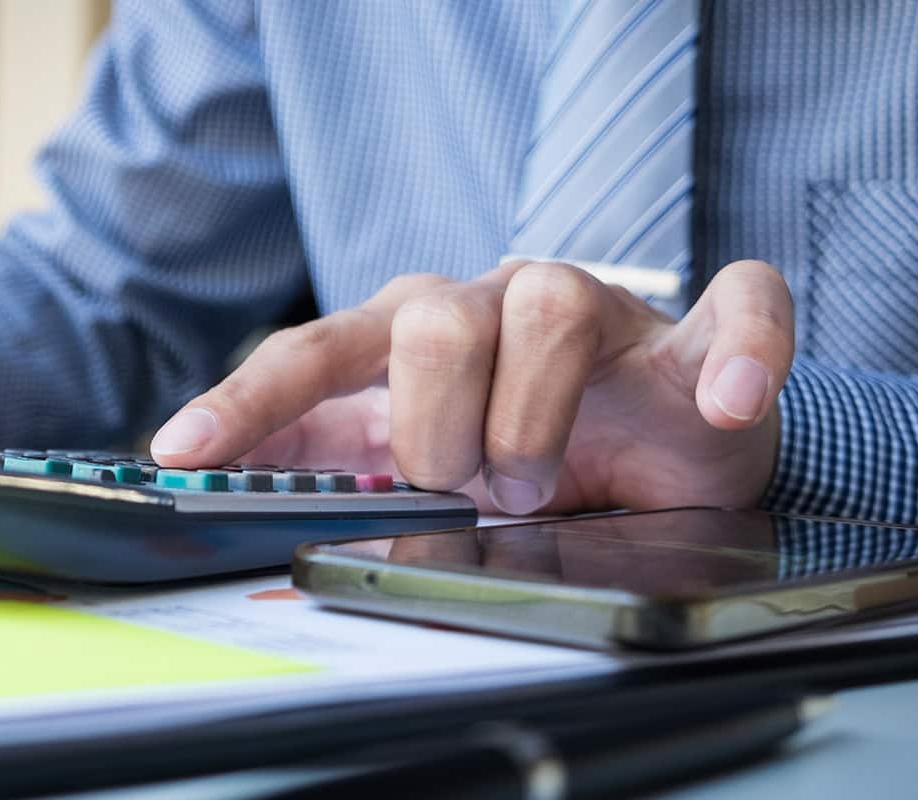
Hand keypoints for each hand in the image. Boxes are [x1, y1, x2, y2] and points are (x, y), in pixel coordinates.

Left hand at [149, 260, 794, 513]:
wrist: (661, 455)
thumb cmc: (531, 455)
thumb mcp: (421, 471)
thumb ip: (345, 471)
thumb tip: (252, 506)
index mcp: (408, 334)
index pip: (312, 353)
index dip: (246, 401)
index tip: (179, 451)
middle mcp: (488, 303)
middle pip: (426, 323)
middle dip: (435, 432)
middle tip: (466, 489)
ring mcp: (595, 307)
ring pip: (547, 305)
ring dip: (534, 421)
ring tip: (538, 483)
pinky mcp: (698, 334)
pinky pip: (737, 306)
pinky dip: (738, 355)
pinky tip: (721, 401)